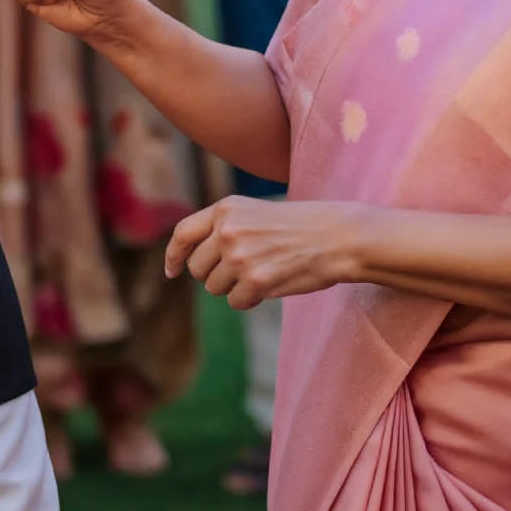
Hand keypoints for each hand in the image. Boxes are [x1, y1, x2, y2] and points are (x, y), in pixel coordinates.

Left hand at [163, 196, 357, 310]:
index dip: (173, 256)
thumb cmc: (299, 225)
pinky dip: (250, 300)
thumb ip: (223, 229)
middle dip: (215, 275)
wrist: (337, 236)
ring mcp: (240, 256)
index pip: (182, 234)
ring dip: (234, 287)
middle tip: (243, 269)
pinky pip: (235, 302)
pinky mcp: (255, 281)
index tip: (172, 271)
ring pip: (215, 288)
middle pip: (198, 269)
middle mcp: (227, 231)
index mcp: (225, 209)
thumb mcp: (254, 212)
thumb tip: (192, 262)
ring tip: (263, 271)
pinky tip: (271, 283)